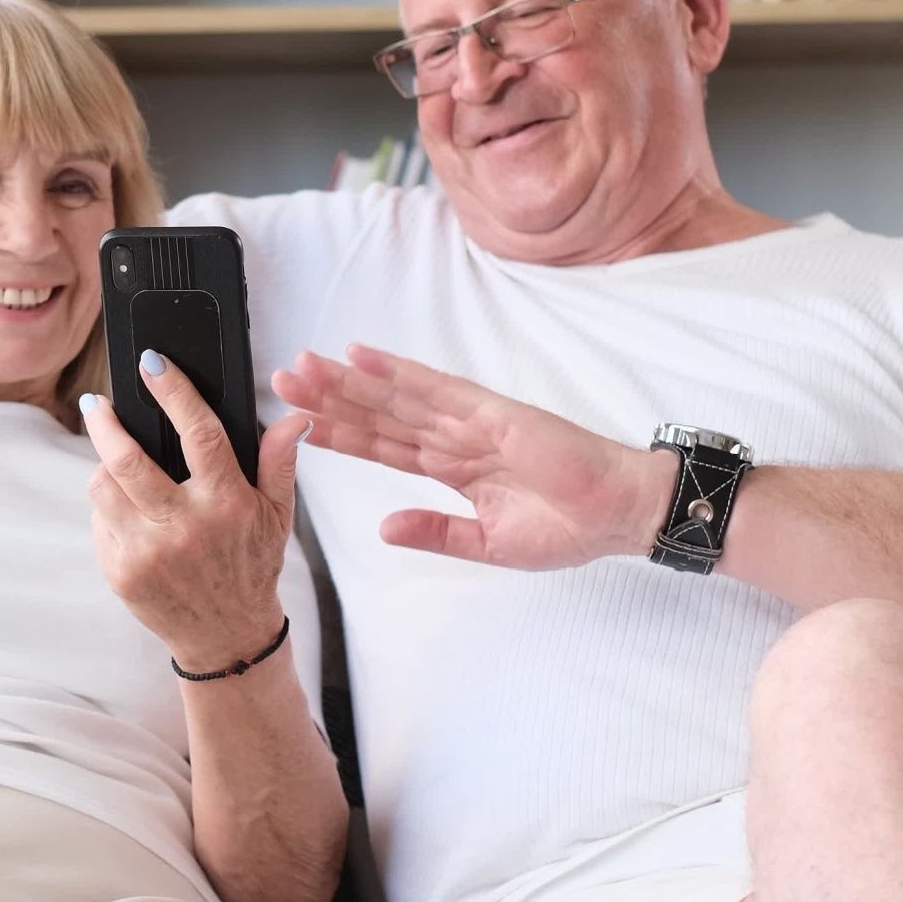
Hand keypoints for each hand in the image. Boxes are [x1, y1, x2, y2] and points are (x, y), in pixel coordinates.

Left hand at [82, 350, 309, 672]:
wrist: (226, 637)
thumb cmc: (251, 566)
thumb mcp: (276, 515)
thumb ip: (279, 462)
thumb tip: (294, 416)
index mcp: (225, 504)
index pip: (199, 434)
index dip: (174, 392)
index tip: (151, 362)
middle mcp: (183, 527)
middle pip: (128, 459)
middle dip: (104, 423)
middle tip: (96, 403)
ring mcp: (147, 552)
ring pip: (102, 486)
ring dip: (103, 465)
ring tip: (116, 460)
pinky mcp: (121, 571)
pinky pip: (99, 520)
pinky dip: (108, 506)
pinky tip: (128, 509)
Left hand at [270, 345, 673, 569]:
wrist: (620, 515)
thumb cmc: (567, 528)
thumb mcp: (489, 544)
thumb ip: (436, 532)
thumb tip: (383, 529)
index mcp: (453, 470)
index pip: (382, 448)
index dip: (341, 434)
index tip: (298, 424)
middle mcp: (454, 439)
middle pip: (379, 415)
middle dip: (330, 399)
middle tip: (283, 381)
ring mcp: (470, 422)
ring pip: (396, 397)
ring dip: (349, 382)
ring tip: (306, 367)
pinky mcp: (491, 412)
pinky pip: (435, 388)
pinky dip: (397, 372)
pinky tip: (361, 357)